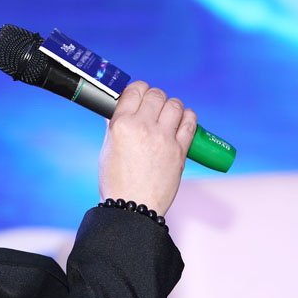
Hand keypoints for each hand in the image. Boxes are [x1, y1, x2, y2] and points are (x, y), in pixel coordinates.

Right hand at [98, 80, 196, 215]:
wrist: (133, 207)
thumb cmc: (116, 182)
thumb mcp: (107, 149)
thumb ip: (115, 127)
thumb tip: (121, 111)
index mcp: (120, 125)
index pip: (134, 90)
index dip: (138, 90)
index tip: (139, 95)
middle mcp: (142, 127)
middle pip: (156, 94)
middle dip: (154, 98)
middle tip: (153, 107)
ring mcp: (163, 138)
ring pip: (175, 104)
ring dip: (171, 106)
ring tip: (167, 115)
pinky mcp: (180, 150)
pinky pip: (190, 121)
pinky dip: (187, 117)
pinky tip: (181, 122)